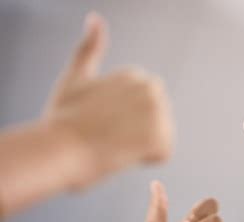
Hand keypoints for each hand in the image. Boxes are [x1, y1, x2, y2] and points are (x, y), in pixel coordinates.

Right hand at [44, 13, 173, 188]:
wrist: (62, 147)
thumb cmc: (64, 118)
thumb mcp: (75, 77)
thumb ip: (89, 50)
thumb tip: (95, 18)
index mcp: (135, 75)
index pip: (142, 111)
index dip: (121, 123)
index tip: (101, 123)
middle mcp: (151, 88)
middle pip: (155, 123)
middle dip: (136, 134)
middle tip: (107, 134)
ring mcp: (158, 112)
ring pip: (159, 139)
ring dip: (139, 147)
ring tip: (114, 142)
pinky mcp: (161, 137)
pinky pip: (161, 155)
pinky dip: (144, 160)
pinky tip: (123, 152)